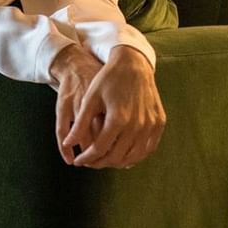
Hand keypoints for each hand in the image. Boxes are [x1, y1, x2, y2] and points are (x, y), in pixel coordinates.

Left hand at [50, 44, 165, 168]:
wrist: (133, 64)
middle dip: (99, 162)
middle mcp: (137, 125)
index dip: (86, 158)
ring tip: (103, 160)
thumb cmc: (108, 80)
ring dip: (116, 162)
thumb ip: (80, 124)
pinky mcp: (159, 122)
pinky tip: (123, 156)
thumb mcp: (90, 99)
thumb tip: (67, 143)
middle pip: (116, 156)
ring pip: (133, 156)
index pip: (99, 149)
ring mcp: (151, 125)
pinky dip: (135, 156)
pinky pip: (148, 148)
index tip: (78, 161)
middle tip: (89, 162)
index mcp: (118, 119)